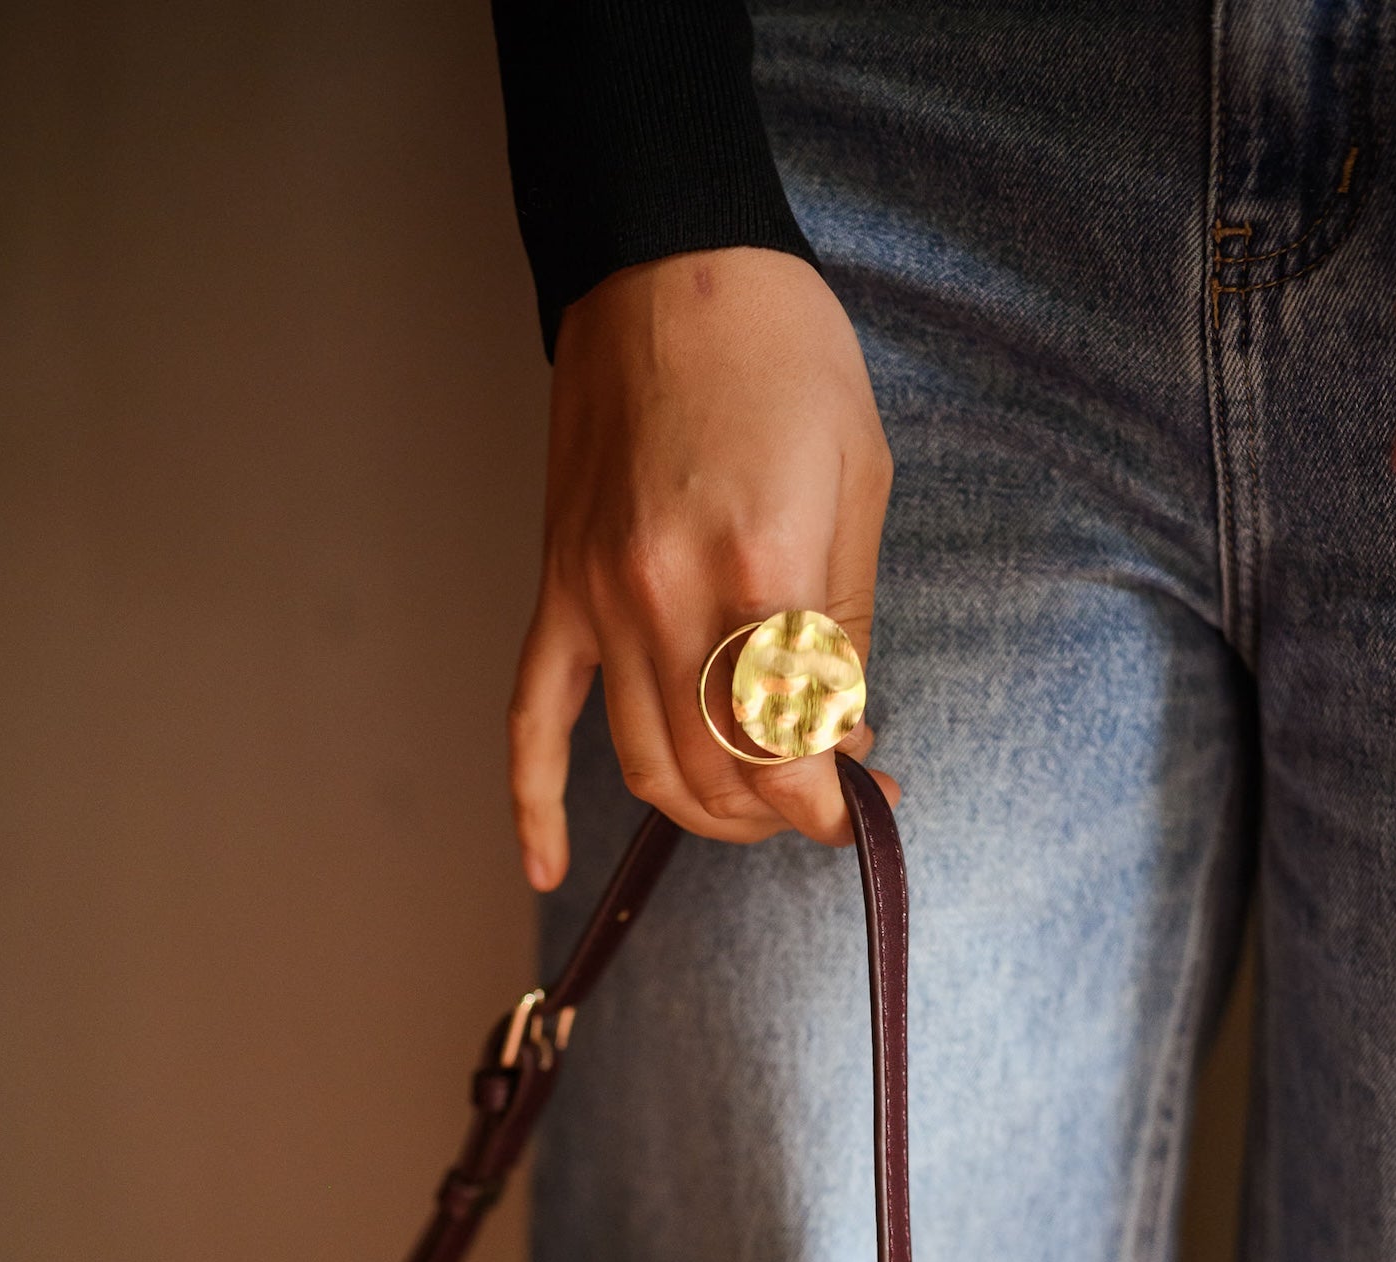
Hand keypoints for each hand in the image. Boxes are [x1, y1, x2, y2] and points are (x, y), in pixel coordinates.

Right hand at [509, 249, 895, 889]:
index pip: (789, 750)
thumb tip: (842, 736)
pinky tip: (548, 868)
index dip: (832, 806)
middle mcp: (668, 598)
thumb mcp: (857, 482)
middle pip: (718, 773)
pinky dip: (534, 804)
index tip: (865, 810)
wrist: (667, 260)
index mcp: (760, 569)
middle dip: (779, 812)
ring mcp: (599, 599)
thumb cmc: (782, 356)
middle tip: (820, 797)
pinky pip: (531, 719)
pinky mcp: (557, 588)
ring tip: (751, 801)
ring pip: (644, 766)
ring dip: (703, 811)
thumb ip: (845, 627)